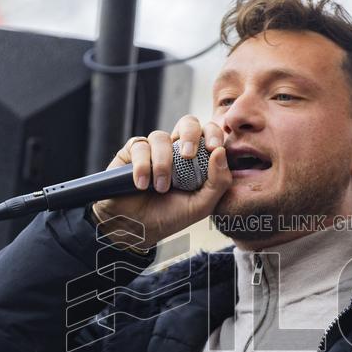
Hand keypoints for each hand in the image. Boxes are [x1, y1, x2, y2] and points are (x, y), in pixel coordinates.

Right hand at [92, 115, 231, 247]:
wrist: (136, 228)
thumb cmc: (170, 217)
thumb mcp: (201, 205)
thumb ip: (218, 182)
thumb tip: (220, 152)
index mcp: (197, 160)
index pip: (209, 134)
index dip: (214, 134)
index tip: (214, 148)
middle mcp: (175, 150)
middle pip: (187, 122)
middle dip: (190, 134)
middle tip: (188, 155)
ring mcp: (153, 149)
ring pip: (161, 137)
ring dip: (162, 164)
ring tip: (161, 188)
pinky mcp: (131, 152)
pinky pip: (139, 146)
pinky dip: (143, 167)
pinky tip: (142, 185)